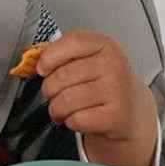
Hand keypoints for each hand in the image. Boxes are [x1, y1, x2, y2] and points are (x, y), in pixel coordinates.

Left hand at [36, 30, 158, 165]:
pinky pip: (76, 119)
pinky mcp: (116, 116)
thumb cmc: (105, 81)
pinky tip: (78, 119)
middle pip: (62, 76)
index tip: (42, 69)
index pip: (72, 43)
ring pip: (66, 100)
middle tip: (53, 95)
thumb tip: (32, 59)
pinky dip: (70, 122)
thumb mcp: (91, 59)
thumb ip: (64, 55)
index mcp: (105, 45)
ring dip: (56, 109)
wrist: (133, 108)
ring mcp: (117, 90)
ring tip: (62, 110)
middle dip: (49, 90)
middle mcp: (114, 65)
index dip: (50, 57)